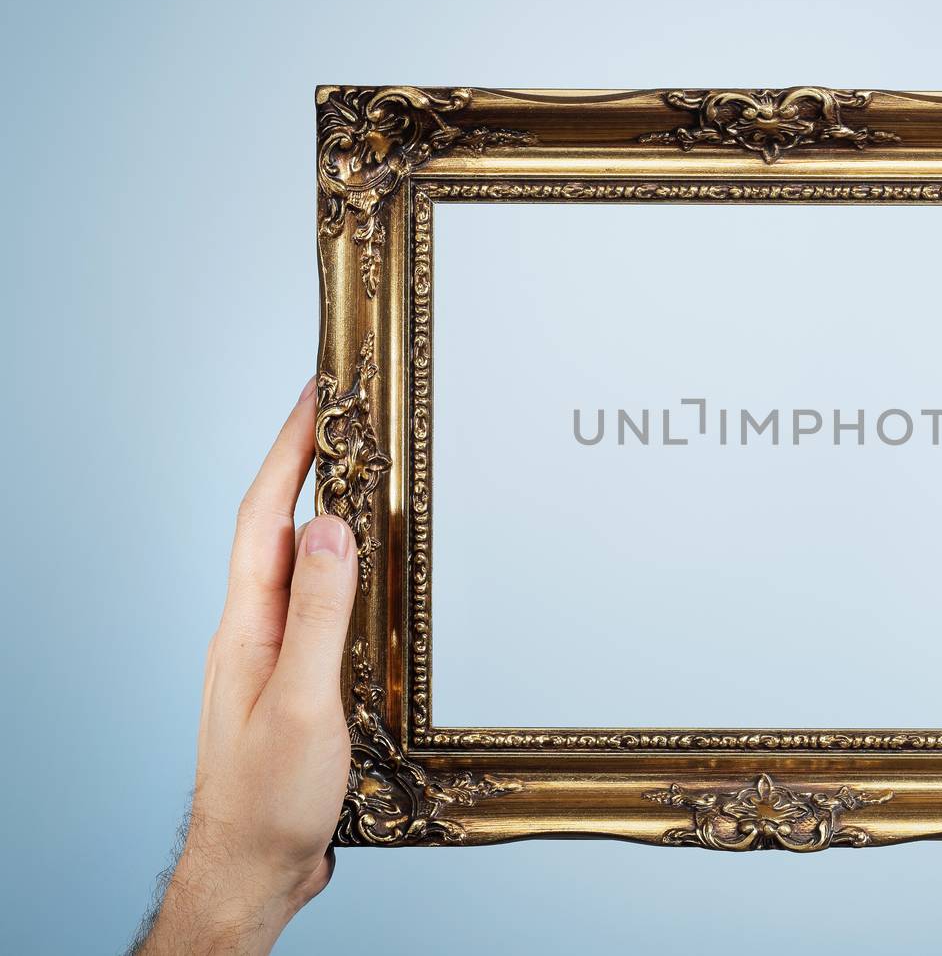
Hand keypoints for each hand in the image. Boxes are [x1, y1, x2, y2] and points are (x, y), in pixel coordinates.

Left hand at [137, 380, 355, 954]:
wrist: (254, 868)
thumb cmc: (270, 798)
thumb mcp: (302, 702)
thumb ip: (318, 615)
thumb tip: (330, 527)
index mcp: (246, 626)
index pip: (262, 516)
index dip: (287, 450)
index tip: (315, 395)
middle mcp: (254, 631)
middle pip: (278, 528)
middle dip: (307, 465)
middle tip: (346, 417)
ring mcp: (274, 657)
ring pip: (302, 567)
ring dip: (329, 515)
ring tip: (364, 475)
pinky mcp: (300, 683)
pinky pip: (322, 605)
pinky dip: (348, 572)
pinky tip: (374, 575)